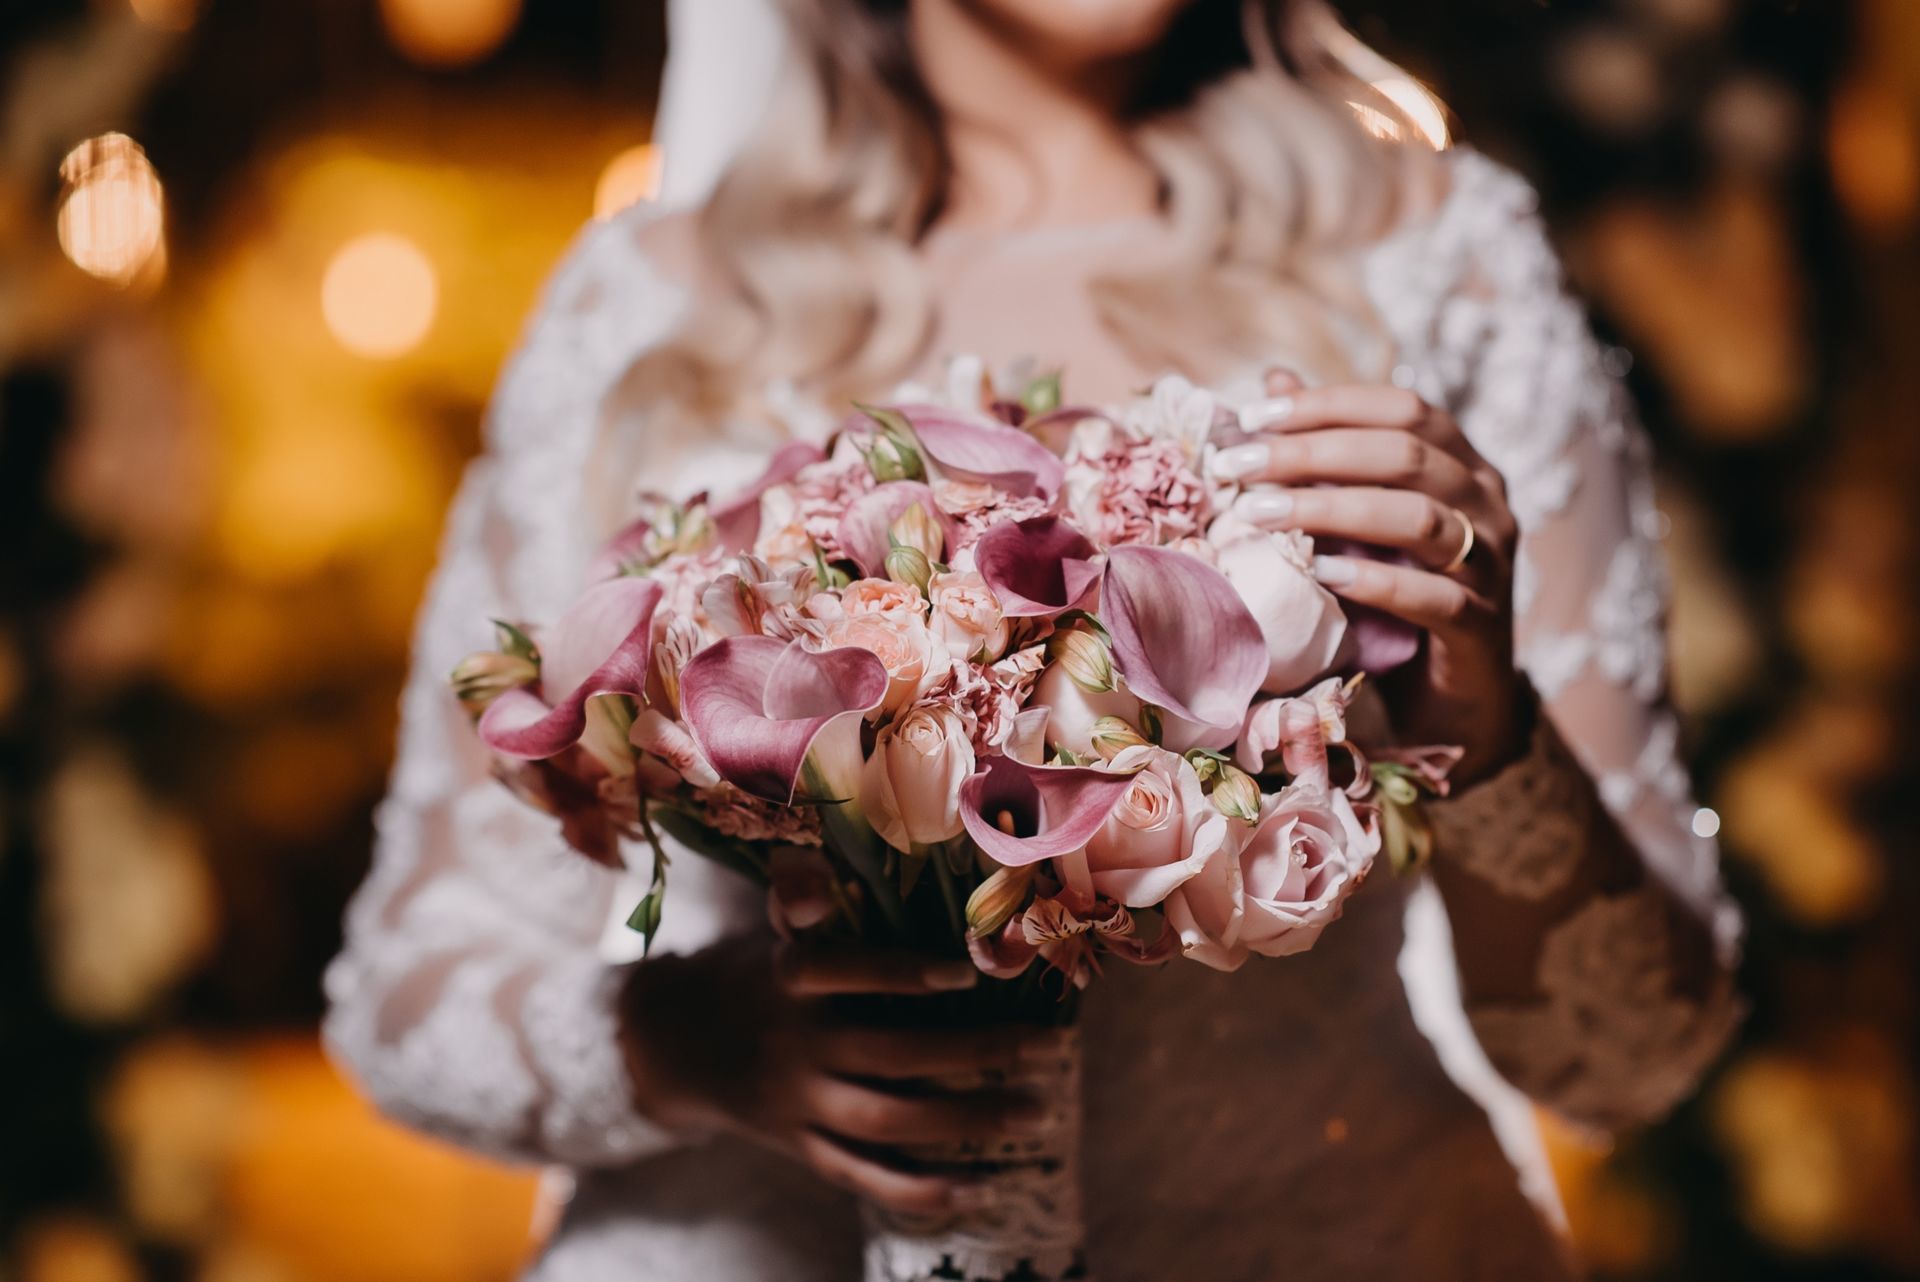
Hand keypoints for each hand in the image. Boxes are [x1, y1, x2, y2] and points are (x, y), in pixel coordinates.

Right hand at [617, 933, 1068, 1214]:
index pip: (842, 973)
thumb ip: (798, 899)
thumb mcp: (765, 930)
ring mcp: (797, 1104)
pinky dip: (921, 1192)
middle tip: (1049, 1047)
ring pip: (890, 1120)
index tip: (967, 971)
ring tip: (1038, 1109)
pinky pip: (864, 1177)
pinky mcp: (801, 1148)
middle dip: (976, 1053)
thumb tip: (815, 873)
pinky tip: (981, 1190)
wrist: (672, 1047)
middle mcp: (792, 1045)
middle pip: (891, 1055)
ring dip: (969, 1119)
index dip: (901, 974)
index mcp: (785, 979)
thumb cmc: (753, 974)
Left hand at [1211, 373, 1526, 782]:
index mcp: (1463, 465)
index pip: (1402, 410)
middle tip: (1237, 466)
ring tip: (1260, 515)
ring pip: (1418, 518)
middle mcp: (1487, 504)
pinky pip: (1432, 594)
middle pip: (1405, 455)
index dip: (1329, 405)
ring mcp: (1492, 565)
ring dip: (1331, 510)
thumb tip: (1274, 381)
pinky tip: (1321, 575)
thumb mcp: (1362, 519)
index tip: (1253, 417)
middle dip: (1312, 454)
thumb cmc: (1400, 596)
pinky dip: (1374, 581)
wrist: (1455, 700)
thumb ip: (1329, 453)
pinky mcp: (1481, 625)